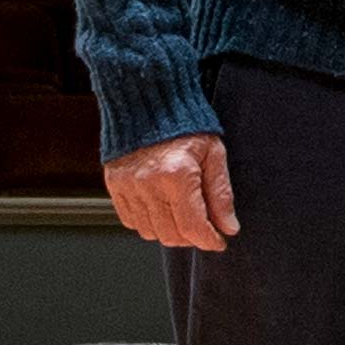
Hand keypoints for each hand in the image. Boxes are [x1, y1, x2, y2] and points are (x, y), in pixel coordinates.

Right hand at [105, 130, 237, 253]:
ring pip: (150, 232)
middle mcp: (148, 184)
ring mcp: (127, 186)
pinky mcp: (115, 186)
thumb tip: (229, 227)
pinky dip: (149, 223)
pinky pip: (131, 221)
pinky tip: (163, 209)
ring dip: (170, 232)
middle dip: (192, 238)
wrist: (150, 103)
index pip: (192, 226)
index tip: (219, 242)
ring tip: (184, 217)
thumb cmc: (186, 125)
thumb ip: (221, 194)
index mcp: (177, 175)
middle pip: (170, 234)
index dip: (209, 240)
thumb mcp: (214, 154)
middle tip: (205, 228)